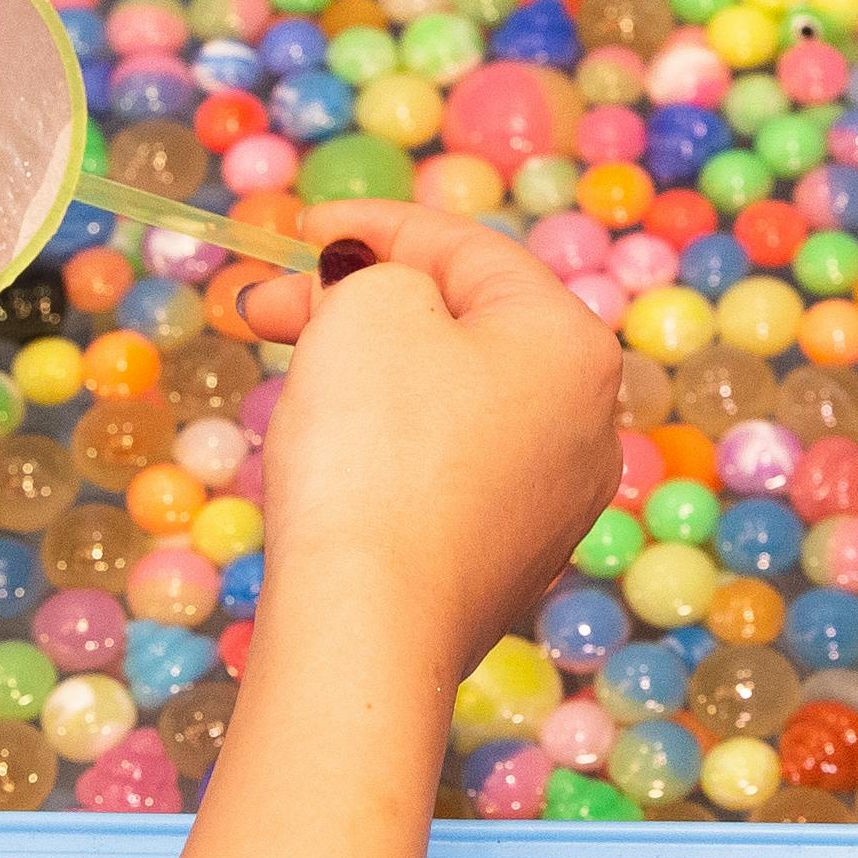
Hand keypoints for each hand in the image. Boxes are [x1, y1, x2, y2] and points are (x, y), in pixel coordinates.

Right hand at [159, 204, 627, 857]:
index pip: (468, 250)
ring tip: (297, 380)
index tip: (297, 232)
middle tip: (269, 312)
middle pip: (465, 325)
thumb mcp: (368, 311)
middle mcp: (588, 419)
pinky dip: (391, 446)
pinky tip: (334, 460)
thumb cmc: (374, 451)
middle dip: (361, 305)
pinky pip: (449, 470)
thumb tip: (375, 292)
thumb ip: (374, 274)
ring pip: (454, 399)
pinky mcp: (511, 559)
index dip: (373, 227)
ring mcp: (557, 499)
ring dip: (372, 373)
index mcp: (572, 342)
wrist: (370, 630)